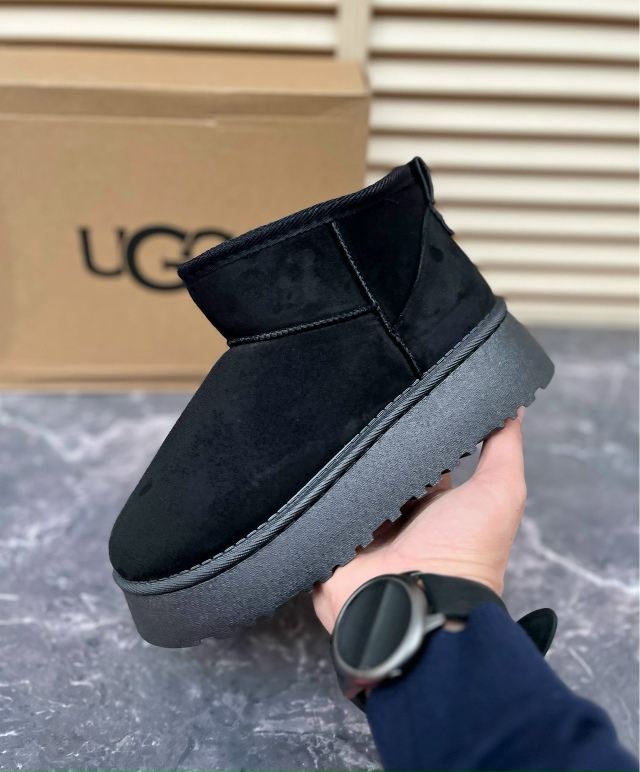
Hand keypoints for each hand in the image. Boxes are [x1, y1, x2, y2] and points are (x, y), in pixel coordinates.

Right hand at [312, 409, 526, 632]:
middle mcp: (396, 518)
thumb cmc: (467, 552)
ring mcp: (361, 533)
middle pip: (377, 474)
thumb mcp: (500, 492)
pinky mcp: (332, 547)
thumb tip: (514, 405)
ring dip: (339, 470)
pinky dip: (313, 497)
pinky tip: (305, 467)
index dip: (412, 436)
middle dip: (369, 450)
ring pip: (345, 490)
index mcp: (432, 506)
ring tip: (324, 430)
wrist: (420, 601)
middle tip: (354, 410)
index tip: (400, 400)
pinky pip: (316, 515)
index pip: (417, 461)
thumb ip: (505, 448)